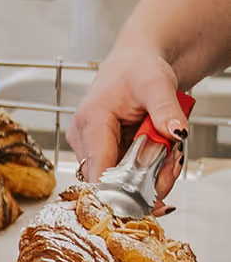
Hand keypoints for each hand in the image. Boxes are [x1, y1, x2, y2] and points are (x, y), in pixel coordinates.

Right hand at [67, 40, 191, 182]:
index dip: (123, 192)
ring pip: (119, 183)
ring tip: (170, 152)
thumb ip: (166, 110)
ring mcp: (90, 148)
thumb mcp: (157, 84)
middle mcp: (83, 138)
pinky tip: (161, 155)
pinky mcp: (100, 153)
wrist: (136, 64)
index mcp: (90, 121)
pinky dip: (147, 172)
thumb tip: (177, 133)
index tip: (153, 197)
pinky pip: (123, 176)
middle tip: (174, 160)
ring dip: (150, 177)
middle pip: (111, 182)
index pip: (98, 171)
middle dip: (148, 181)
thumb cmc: (138, 69)